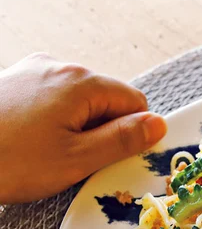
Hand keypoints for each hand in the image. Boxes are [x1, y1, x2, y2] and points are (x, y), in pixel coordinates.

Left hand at [0, 53, 165, 203]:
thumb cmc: (9, 162)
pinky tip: (31, 142)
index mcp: (80, 81)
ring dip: (74, 127)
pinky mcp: (13, 82)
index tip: (108, 156)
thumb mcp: (77, 159)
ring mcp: (32, 71)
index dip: (130, 133)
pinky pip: (52, 99)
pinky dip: (51, 121)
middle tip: (72, 160)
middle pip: (106, 99)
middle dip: (99, 130)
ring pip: (78, 101)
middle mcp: (57, 66)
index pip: (135, 102)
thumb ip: (123, 140)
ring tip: (46, 153)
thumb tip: (158, 125)